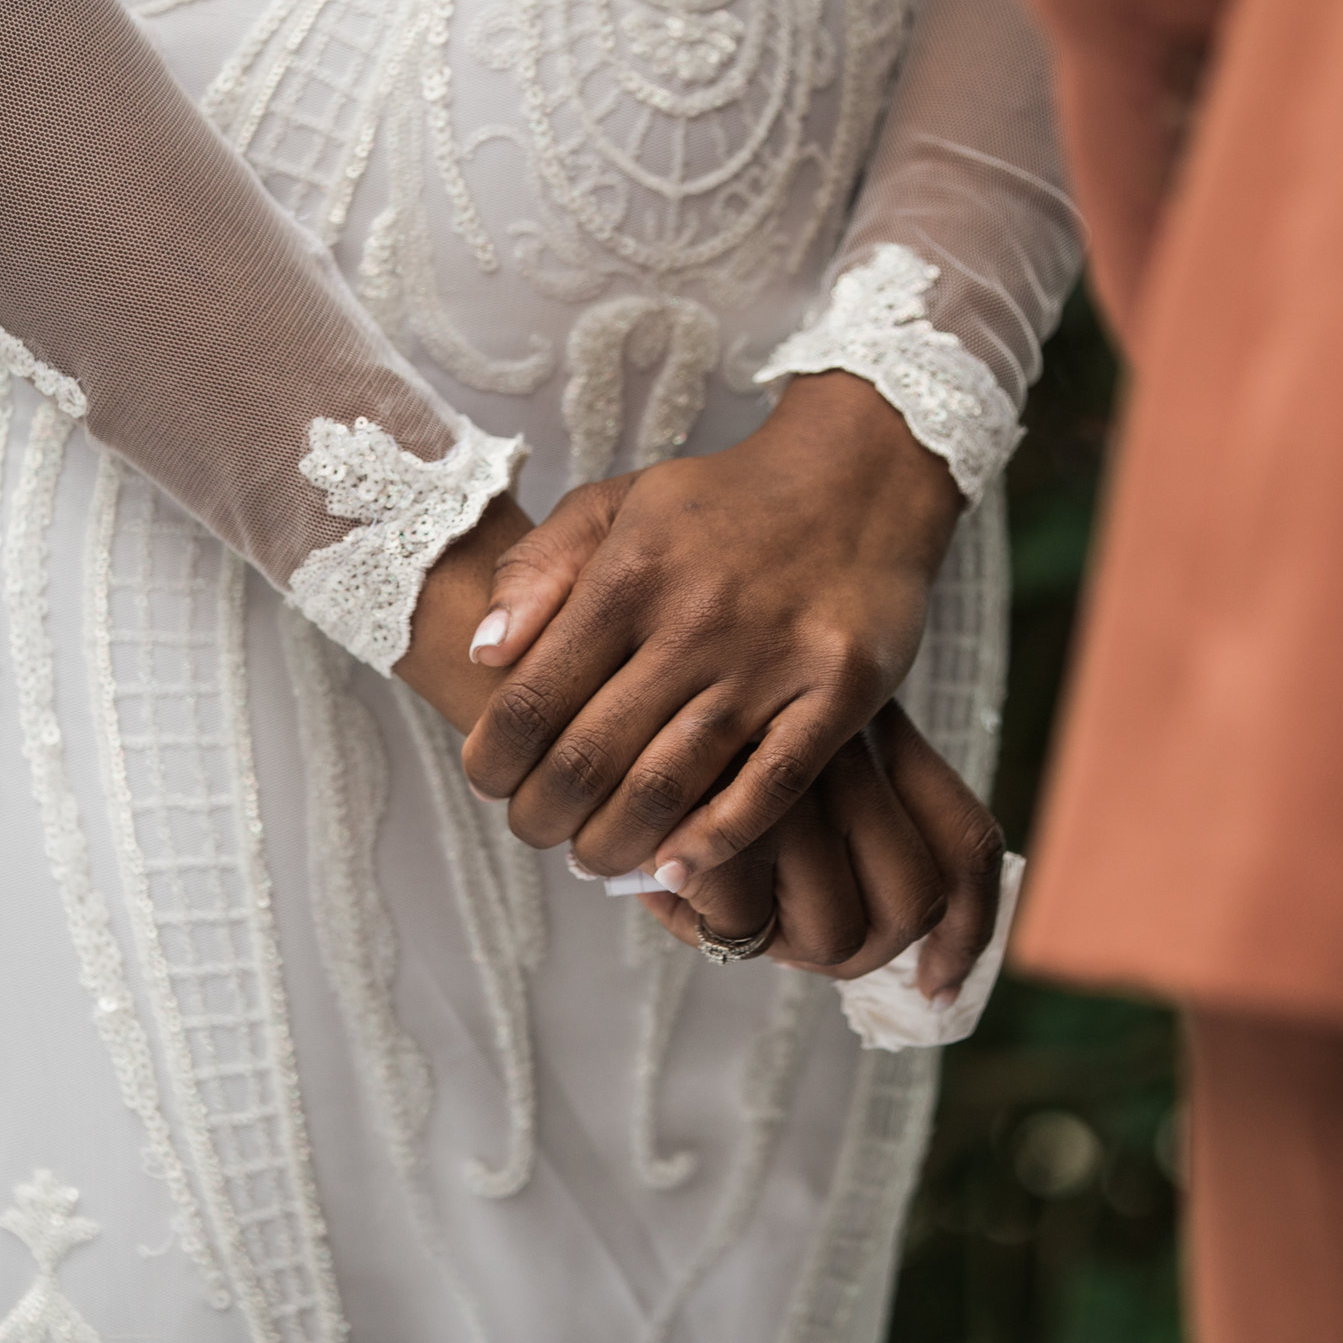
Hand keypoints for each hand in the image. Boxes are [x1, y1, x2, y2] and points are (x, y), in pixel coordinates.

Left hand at [395, 484, 1001, 1000]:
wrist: (861, 473)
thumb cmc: (726, 503)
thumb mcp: (619, 503)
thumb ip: (540, 567)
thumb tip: (481, 652)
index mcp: (631, 572)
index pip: (532, 698)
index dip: (493, 762)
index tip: (490, 784)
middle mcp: (696, 618)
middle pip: (591, 757)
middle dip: (545, 816)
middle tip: (539, 830)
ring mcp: (772, 658)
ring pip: (670, 785)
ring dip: (616, 843)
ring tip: (597, 857)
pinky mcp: (839, 688)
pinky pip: (770, 787)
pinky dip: (715, 841)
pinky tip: (677, 870)